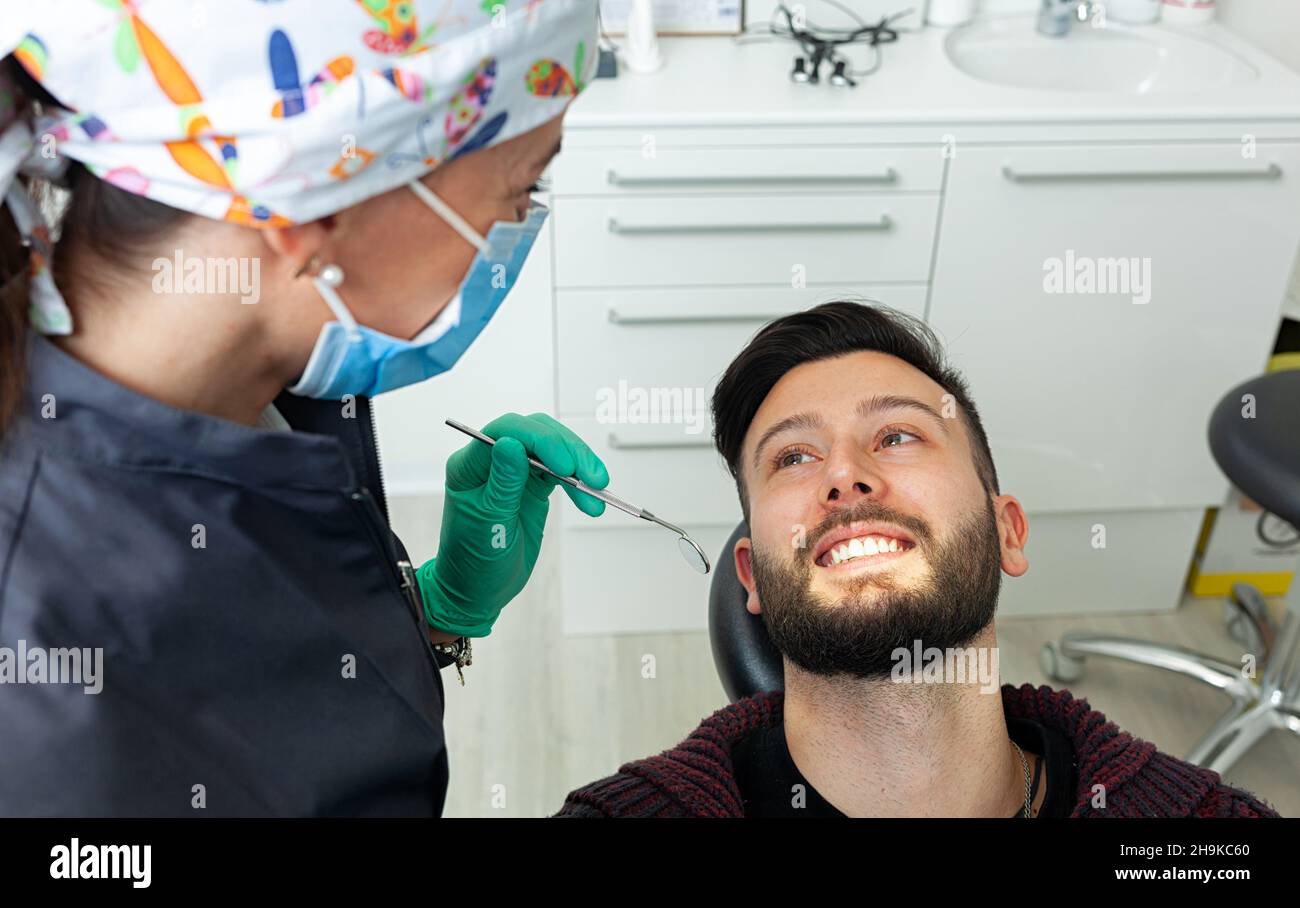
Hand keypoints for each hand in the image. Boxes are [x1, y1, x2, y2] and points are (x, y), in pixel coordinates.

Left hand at [417, 412, 608, 636]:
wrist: (477, 591)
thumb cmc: (473, 563)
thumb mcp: (489, 526)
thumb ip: (503, 484)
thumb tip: (511, 444)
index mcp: (470, 466)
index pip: (507, 432)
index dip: (540, 441)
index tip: (565, 465)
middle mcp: (491, 462)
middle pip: (535, 433)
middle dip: (568, 450)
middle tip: (592, 477)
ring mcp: (513, 473)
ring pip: (552, 449)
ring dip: (580, 466)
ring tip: (598, 489)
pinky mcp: (532, 486)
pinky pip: (560, 472)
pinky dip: (578, 482)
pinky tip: (591, 497)